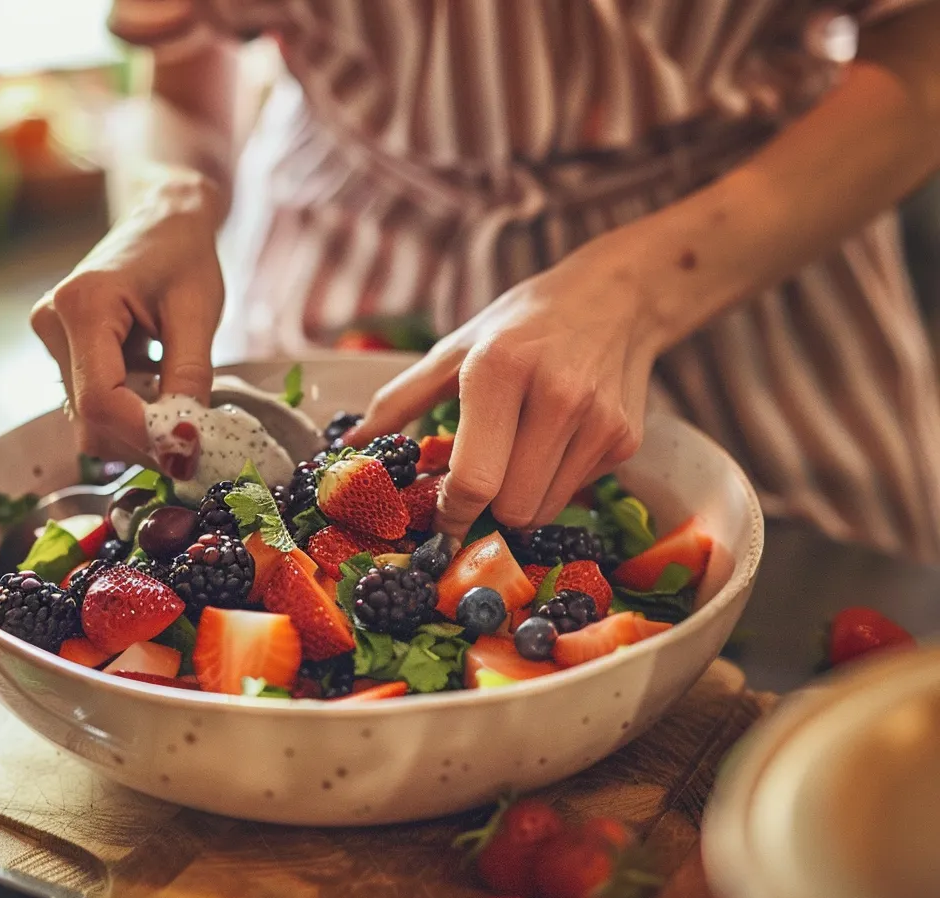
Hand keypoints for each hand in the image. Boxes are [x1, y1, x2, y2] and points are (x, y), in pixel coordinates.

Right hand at [30, 170, 224, 458]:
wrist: (162, 220)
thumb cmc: (184, 256)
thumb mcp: (198, 315)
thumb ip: (189, 379)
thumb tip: (185, 442)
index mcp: (83, 305)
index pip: (101, 400)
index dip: (145, 436)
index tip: (190, 451)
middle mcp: (52, 323)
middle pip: (90, 418)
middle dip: (143, 441)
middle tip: (194, 440)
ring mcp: (50, 338)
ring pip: (89, 419)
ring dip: (138, 431)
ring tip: (179, 407)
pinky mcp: (60, 349)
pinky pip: (91, 404)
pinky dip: (129, 414)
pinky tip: (157, 391)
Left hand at [347, 238, 665, 537]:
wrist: (616, 297)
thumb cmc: (521, 325)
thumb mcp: (454, 348)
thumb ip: (399, 400)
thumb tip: (349, 445)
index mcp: (500, 368)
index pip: (474, 480)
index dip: (451, 514)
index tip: (439, 521)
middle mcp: (557, 395)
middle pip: (511, 508)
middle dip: (486, 508)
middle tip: (476, 484)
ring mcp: (598, 421)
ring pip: (543, 512)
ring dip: (519, 500)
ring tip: (516, 455)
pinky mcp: (625, 440)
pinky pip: (573, 494)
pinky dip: (553, 483)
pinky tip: (553, 442)